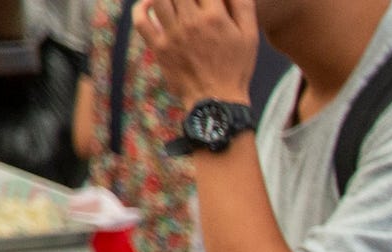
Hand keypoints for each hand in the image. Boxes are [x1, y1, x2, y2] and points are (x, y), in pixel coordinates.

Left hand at [137, 0, 259, 108]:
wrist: (217, 101)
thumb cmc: (236, 67)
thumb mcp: (250, 37)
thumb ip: (243, 6)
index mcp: (214, 18)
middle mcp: (191, 22)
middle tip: (189, 1)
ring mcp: (172, 34)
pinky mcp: (159, 47)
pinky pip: (141, 20)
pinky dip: (141, 8)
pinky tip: (149, 3)